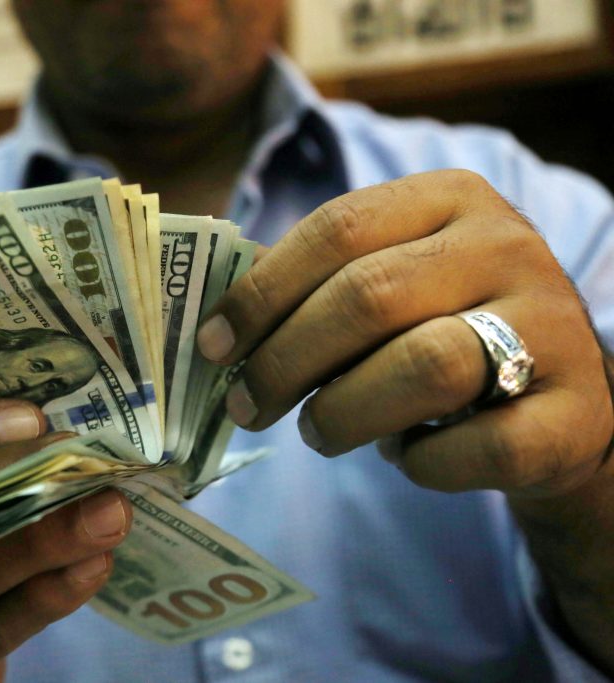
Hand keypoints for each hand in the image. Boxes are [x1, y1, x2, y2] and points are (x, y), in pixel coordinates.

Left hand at [198, 170, 612, 495]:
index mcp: (450, 198)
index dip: (261, 292)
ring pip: (423, 367)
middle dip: (283, 362)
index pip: (337, 228)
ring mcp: (552, 325)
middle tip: (246, 407)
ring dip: (344, 413)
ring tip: (317, 433)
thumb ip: (316, 284)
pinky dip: (421, 463)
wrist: (561, 395)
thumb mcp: (392, 280)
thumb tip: (215, 325)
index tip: (212, 346)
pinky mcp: (576, 410)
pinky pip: (475, 447)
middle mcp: (507, 246)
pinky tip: (406, 455)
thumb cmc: (443, 328)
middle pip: (367, 298)